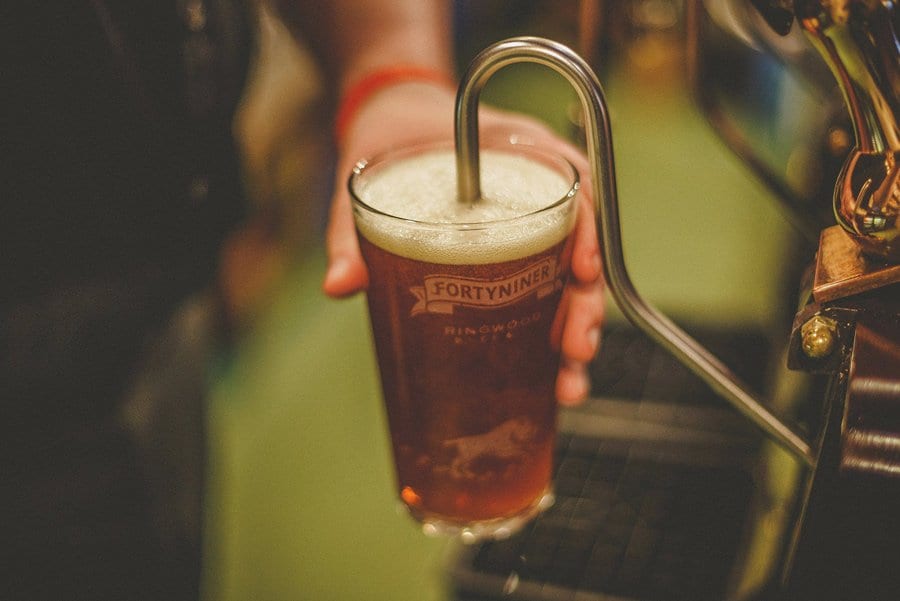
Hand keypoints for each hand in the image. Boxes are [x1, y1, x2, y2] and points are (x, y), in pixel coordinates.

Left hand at [323, 82, 604, 404]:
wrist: (391, 123)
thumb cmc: (391, 137)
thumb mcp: (369, 178)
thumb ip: (350, 230)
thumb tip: (339, 286)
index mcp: (518, 153)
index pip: (573, 188)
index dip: (585, 233)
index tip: (580, 274)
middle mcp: (536, 189)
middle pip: (581, 247)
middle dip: (586, 305)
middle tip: (574, 353)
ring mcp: (530, 223)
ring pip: (572, 278)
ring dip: (577, 331)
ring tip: (568, 384)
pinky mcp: (517, 252)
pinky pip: (547, 290)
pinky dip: (552, 333)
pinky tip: (550, 375)